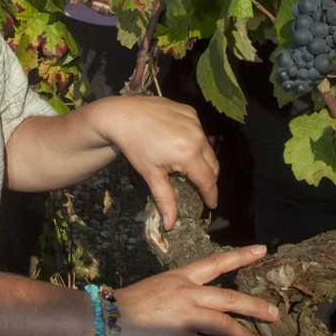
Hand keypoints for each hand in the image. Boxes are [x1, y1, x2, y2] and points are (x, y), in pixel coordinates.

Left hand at [91, 95, 218, 217]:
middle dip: (208, 179)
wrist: (122, 115)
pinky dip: (195, 141)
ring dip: (202, 159)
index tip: (211, 205)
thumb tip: (171, 225)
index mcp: (189, 154)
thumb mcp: (151, 175)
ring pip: (207, 147)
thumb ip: (165, 200)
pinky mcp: (189, 111)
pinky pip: (199, 131)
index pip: (208, 180)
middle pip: (212, 164)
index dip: (211, 195)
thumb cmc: (135, 147)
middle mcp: (197, 136)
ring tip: (189, 169)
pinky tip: (182, 146)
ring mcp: (194, 121)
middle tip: (200, 189)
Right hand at [118, 246, 279, 335]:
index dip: (241, 257)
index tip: (263, 250)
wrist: (109, 319)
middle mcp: (187, 293)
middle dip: (255, 306)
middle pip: (230, 297)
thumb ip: (183, 294)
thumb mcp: (160, 287)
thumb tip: (203, 305)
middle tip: (274, 313)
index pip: (217, 263)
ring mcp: (185, 317)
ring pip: (224, 324)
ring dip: (243, 335)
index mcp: (182, 277)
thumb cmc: (131, 304)